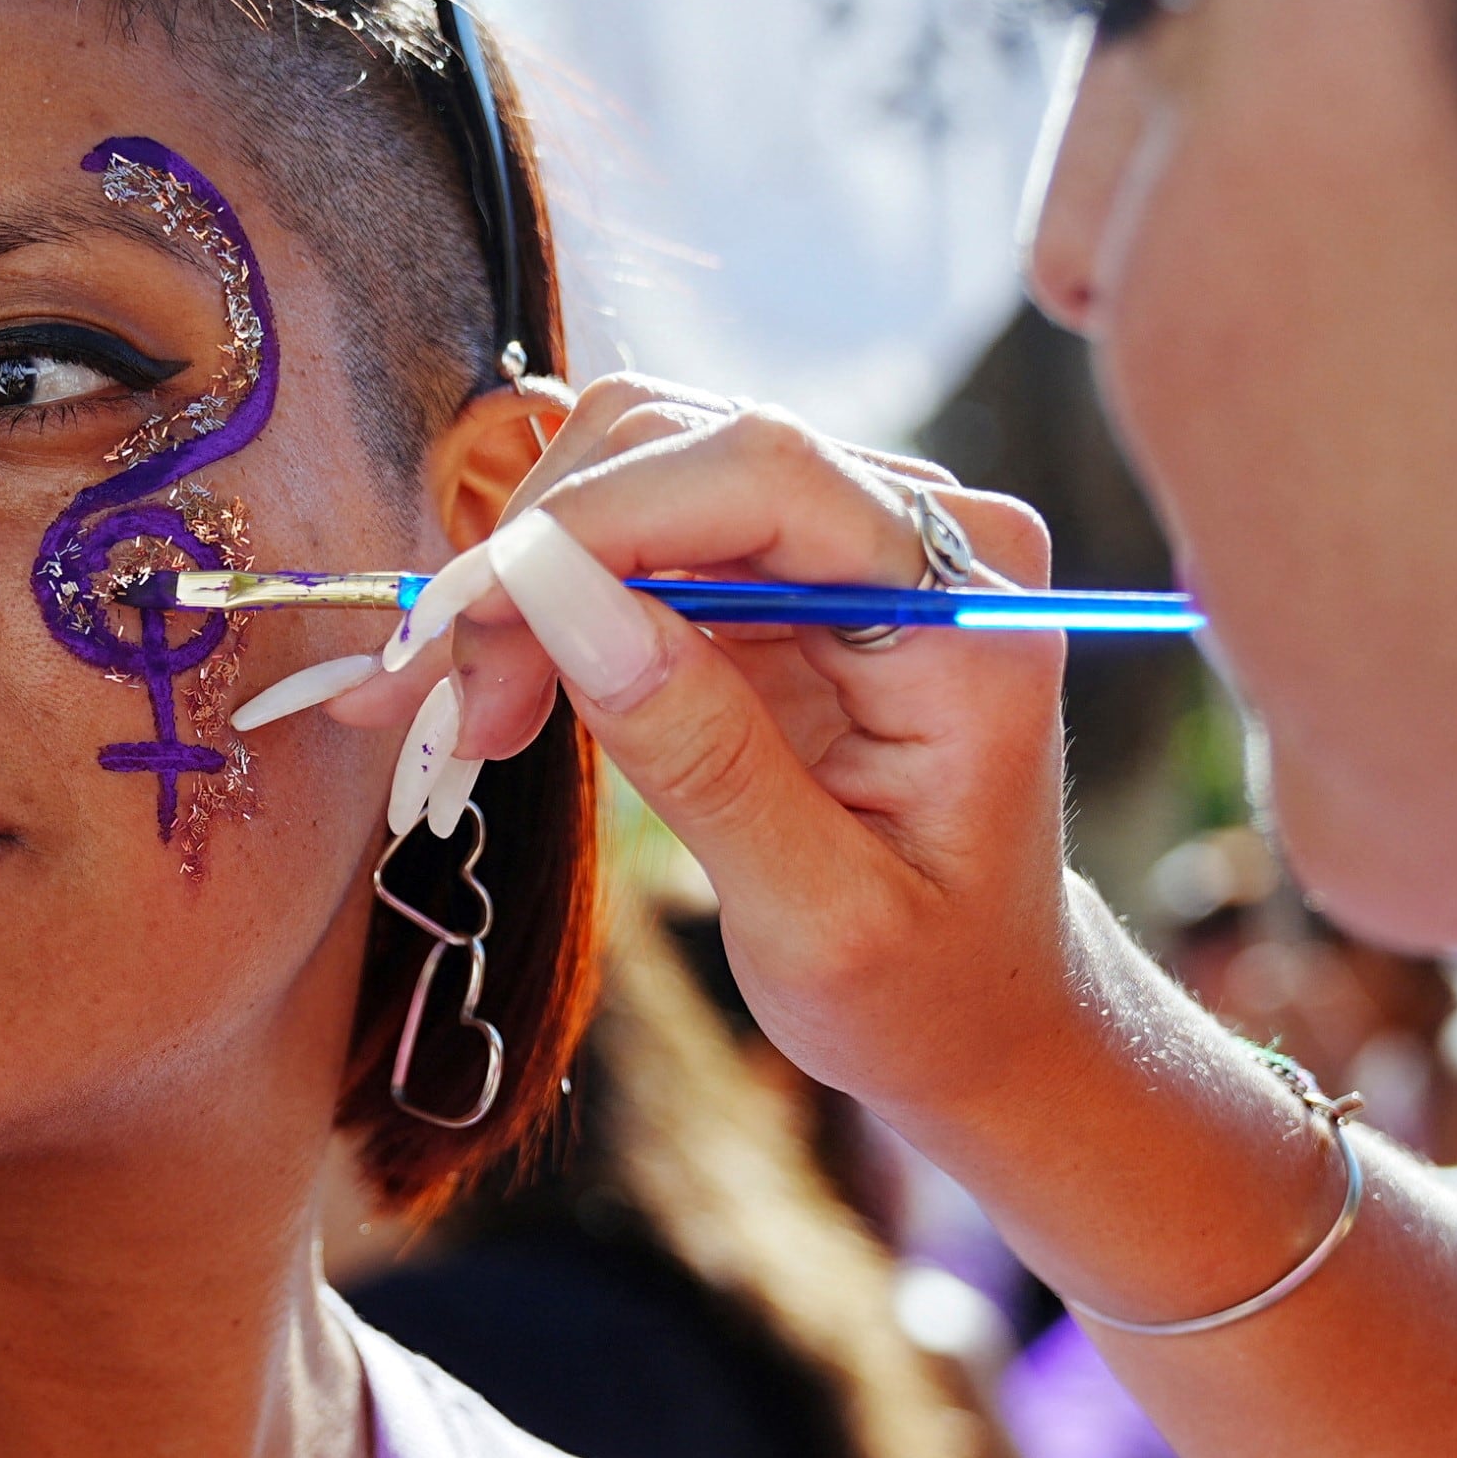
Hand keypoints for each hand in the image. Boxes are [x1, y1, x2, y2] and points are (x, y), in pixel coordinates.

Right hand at [335, 380, 1092, 1131]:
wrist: (984, 1014)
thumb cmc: (925, 992)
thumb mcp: (818, 918)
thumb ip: (702, 753)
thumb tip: (562, 599)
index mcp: (969, 618)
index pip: (766, 473)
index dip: (598, 520)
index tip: (474, 625)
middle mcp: (928, 537)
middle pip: (684, 443)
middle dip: (544, 556)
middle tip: (472, 715)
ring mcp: (854, 539)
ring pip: (640, 464)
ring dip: (531, 574)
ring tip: (483, 717)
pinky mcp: (787, 567)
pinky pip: (638, 526)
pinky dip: (549, 595)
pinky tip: (501, 685)